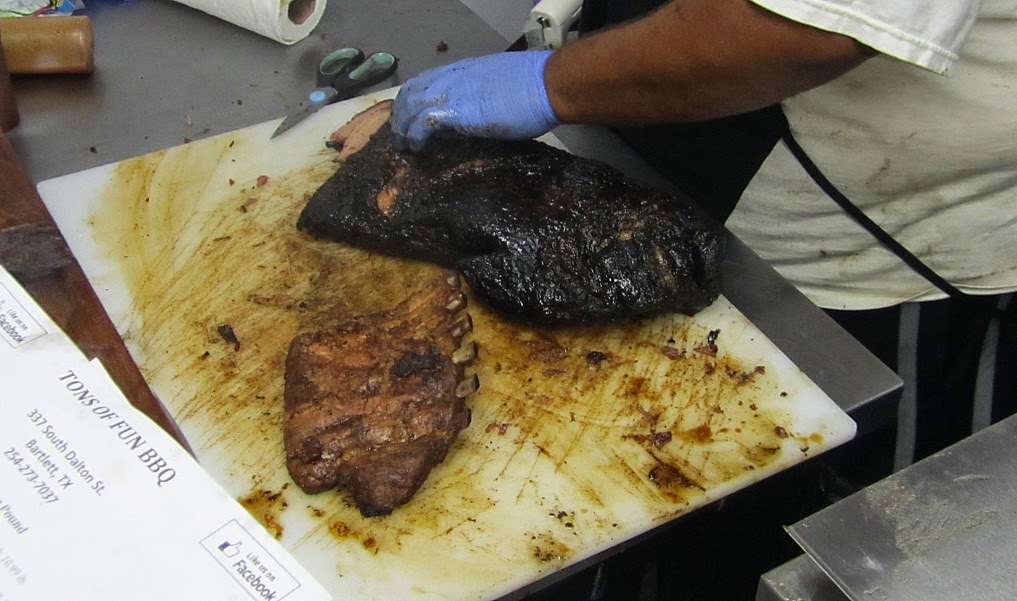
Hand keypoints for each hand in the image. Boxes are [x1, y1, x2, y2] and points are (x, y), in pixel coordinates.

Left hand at [391, 50, 559, 151]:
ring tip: (403, 145)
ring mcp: (453, 92)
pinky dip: (414, 136)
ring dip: (402, 127)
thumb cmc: (535, 88)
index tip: (409, 115)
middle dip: (401, 114)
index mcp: (463, 71)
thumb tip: (474, 112)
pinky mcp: (457, 111)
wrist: (547, 85)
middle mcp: (452, 78)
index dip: (412, 99)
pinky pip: (423, 122)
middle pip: (411, 92)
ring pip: (411, 106)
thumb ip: (480, 95)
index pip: (425, 80)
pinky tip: (415, 148)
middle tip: (400, 134)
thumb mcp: (499, 86)